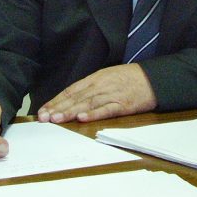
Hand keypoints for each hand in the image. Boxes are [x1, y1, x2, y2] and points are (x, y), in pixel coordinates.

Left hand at [37, 64, 156, 123]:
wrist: (153, 78)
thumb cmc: (129, 78)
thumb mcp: (107, 77)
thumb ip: (91, 87)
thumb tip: (72, 99)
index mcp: (95, 78)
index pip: (71, 90)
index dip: (56, 101)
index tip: (43, 110)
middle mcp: (100, 85)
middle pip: (76, 97)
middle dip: (58, 108)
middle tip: (43, 118)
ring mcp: (111, 95)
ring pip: (87, 104)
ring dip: (70, 112)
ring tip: (57, 119)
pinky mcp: (123, 105)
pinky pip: (106, 110)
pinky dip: (94, 114)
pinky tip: (83, 118)